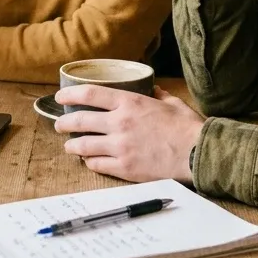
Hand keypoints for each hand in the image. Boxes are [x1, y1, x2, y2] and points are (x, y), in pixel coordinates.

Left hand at [55, 86, 204, 183]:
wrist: (197, 153)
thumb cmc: (187, 128)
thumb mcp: (172, 103)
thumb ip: (158, 95)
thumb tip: (153, 90)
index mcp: (130, 103)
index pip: (90, 94)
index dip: (70, 95)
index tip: (61, 97)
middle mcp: (120, 123)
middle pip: (80, 120)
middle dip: (64, 122)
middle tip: (59, 124)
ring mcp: (120, 147)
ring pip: (83, 145)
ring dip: (72, 145)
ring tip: (69, 145)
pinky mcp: (124, 167)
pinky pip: (96, 164)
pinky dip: (89, 162)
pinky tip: (89, 161)